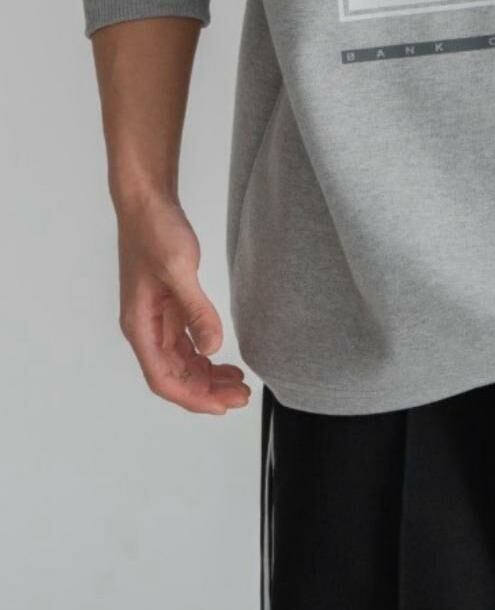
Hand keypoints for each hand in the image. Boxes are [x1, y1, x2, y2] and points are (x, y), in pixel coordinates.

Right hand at [116, 193, 250, 414]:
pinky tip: (222, 357)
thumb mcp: (179, 268)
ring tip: (237, 383)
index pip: (163, 378)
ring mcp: (156, 317)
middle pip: (174, 375)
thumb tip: (212, 347)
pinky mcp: (167, 305)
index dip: (191, 397)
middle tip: (240, 396)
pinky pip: (185, 342)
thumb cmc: (155, 231)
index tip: (220, 407)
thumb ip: (196, 310)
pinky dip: (204, 354)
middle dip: (206, 391)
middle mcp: (145, 327)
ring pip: (181, 361)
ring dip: (206, 376)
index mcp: (140, 325)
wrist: (146, 202)